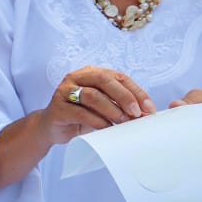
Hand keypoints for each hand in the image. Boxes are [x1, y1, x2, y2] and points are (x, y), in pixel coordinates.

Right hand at [40, 66, 156, 144]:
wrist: (53, 127)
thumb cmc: (81, 115)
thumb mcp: (103, 107)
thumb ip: (120, 106)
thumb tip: (145, 113)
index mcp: (91, 73)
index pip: (118, 77)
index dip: (136, 91)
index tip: (148, 108)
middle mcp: (76, 78)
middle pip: (104, 80)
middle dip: (124, 97)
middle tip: (136, 113)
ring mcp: (64, 91)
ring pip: (92, 95)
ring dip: (111, 109)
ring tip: (122, 121)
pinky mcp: (57, 108)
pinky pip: (80, 113)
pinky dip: (97, 121)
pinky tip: (106, 128)